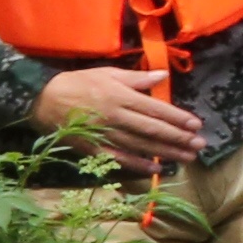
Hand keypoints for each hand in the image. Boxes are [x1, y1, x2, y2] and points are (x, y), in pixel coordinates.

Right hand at [33, 66, 205, 169]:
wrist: (42, 100)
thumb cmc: (78, 83)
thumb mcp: (108, 73)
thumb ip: (136, 78)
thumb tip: (162, 76)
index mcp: (121, 96)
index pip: (156, 109)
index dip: (178, 117)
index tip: (197, 124)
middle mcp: (116, 116)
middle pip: (152, 129)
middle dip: (179, 137)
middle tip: (200, 144)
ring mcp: (105, 134)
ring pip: (140, 146)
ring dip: (166, 152)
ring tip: (188, 157)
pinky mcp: (93, 148)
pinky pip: (120, 159)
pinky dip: (139, 165)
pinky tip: (156, 169)